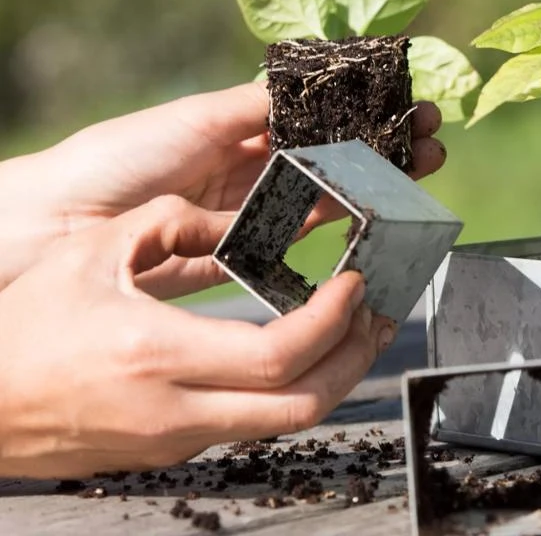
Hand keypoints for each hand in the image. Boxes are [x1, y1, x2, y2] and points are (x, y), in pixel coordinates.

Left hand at [0, 83, 444, 293]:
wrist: (56, 226)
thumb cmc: (119, 159)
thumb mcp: (196, 118)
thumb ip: (258, 104)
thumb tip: (316, 75)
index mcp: (236, 124)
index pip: (315, 112)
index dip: (361, 106)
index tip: (404, 99)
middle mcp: (246, 165)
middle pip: (328, 153)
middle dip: (380, 144)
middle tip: (430, 138)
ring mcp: (243, 209)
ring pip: (320, 193)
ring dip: (369, 182)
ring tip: (416, 171)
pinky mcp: (233, 253)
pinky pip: (290, 238)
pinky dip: (330, 225)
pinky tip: (365, 216)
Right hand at [0, 197, 394, 477]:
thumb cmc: (26, 326)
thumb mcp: (96, 252)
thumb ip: (170, 220)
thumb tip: (231, 216)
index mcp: (159, 355)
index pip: (280, 356)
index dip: (332, 322)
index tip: (354, 285)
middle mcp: (175, 411)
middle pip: (301, 405)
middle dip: (355, 358)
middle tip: (378, 315)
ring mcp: (174, 440)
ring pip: (281, 423)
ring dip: (330, 375)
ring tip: (354, 330)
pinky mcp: (168, 450)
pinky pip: (248, 423)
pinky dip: (288, 387)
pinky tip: (297, 349)